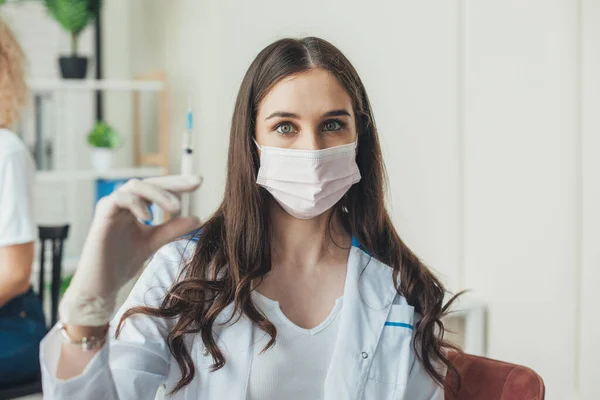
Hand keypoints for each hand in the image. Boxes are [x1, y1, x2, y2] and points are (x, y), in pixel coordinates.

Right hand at [59, 175, 201, 325]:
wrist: (101, 285)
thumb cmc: (122, 262)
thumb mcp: (154, 242)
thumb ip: (172, 229)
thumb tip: (197, 217)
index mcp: (135, 207)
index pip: (158, 188)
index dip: (178, 183)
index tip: (199, 182)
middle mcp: (122, 203)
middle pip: (149, 182)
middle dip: (173, 182)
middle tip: (195, 184)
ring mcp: (111, 207)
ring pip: (134, 186)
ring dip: (158, 193)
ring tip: (175, 208)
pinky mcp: (101, 216)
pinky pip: (118, 199)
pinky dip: (136, 203)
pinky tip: (149, 217)